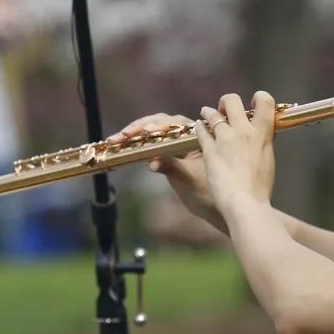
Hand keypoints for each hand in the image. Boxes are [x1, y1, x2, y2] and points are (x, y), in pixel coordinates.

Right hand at [105, 111, 225, 231]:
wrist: (216, 209)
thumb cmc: (208, 194)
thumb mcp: (188, 180)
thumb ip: (171, 167)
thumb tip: (152, 162)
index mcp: (196, 138)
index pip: (173, 124)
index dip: (156, 125)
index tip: (142, 131)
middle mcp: (186, 138)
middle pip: (160, 124)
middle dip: (139, 128)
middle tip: (121, 135)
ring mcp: (177, 146)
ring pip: (154, 134)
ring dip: (135, 135)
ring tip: (116, 140)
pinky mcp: (169, 156)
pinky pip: (153, 145)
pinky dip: (139, 145)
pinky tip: (125, 147)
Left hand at [194, 91, 276, 214]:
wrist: (244, 202)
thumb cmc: (260, 187)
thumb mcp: (268, 160)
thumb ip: (265, 143)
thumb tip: (265, 134)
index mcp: (262, 133)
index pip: (265, 101)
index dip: (259, 97)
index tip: (253, 104)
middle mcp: (243, 131)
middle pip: (232, 100)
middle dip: (226, 102)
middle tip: (224, 110)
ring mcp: (224, 139)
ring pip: (212, 114)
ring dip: (209, 113)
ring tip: (206, 115)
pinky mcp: (209, 150)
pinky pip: (201, 130)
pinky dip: (199, 127)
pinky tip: (198, 128)